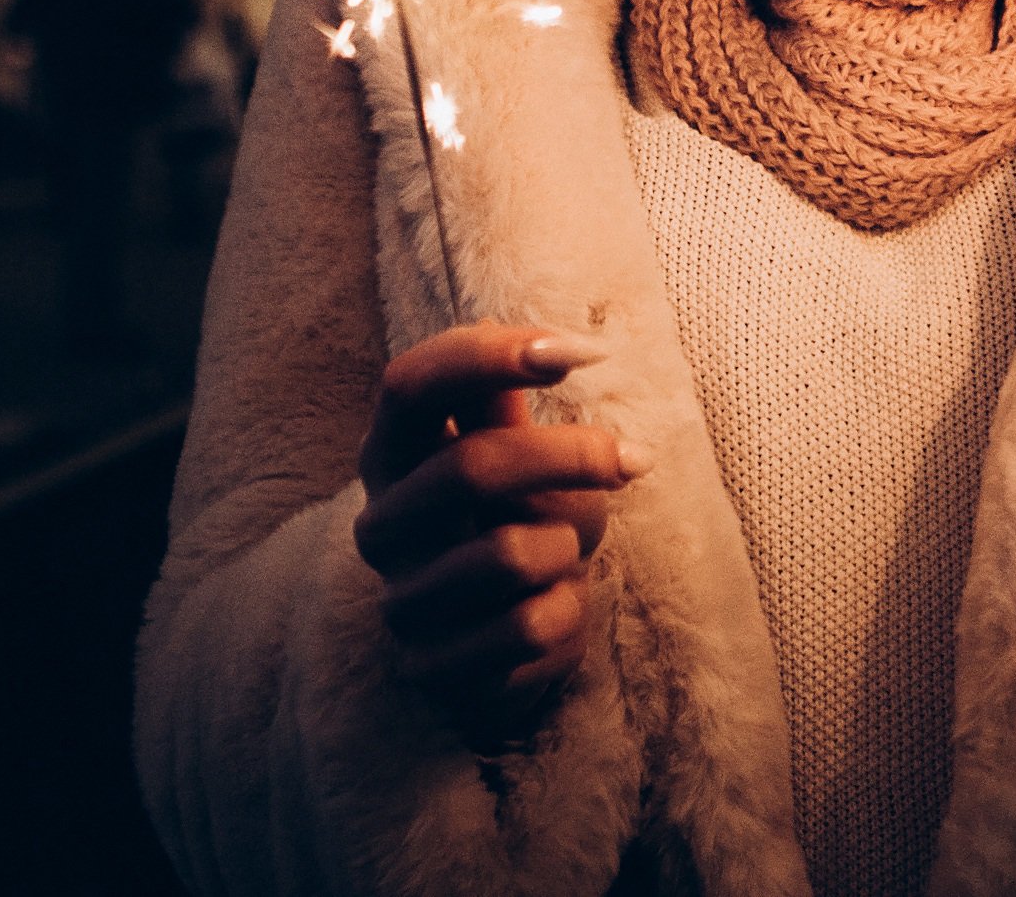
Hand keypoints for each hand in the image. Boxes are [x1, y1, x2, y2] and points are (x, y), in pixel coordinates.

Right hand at [353, 323, 645, 744]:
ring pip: (512, 555)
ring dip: (568, 550)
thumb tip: (556, 346)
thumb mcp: (505, 449)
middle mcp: (380, 526)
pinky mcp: (432, 670)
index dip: (491, 355)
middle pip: (474, 466)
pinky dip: (569, 612)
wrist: (494, 646)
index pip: (410, 383)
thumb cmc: (506, 523)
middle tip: (635, 460)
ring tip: (565, 558)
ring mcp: (400, 602)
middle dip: (572, 458)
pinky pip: (530, 627)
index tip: (587, 352)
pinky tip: (555, 612)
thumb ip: (507, 398)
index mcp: (390, 455)